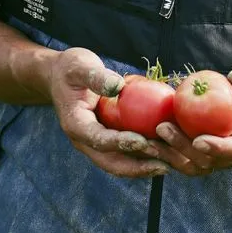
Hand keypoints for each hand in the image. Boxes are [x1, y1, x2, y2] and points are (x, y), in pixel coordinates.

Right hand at [46, 47, 166, 178]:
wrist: (60, 77)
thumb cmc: (71, 68)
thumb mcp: (81, 65)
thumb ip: (96, 76)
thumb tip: (117, 86)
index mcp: (76, 124)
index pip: (99, 139)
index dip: (121, 142)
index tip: (143, 141)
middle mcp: (84, 140)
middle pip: (111, 162)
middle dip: (137, 167)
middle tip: (164, 164)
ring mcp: (95, 143)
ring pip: (120, 163)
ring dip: (144, 167)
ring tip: (171, 164)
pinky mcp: (106, 141)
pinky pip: (125, 154)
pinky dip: (144, 156)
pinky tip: (166, 152)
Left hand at [153, 61, 231, 175]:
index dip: (218, 148)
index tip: (199, 140)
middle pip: (209, 161)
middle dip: (184, 148)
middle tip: (163, 128)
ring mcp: (219, 157)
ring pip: (193, 165)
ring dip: (170, 155)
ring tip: (148, 138)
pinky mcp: (203, 153)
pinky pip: (183, 158)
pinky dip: (166, 152)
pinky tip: (147, 139)